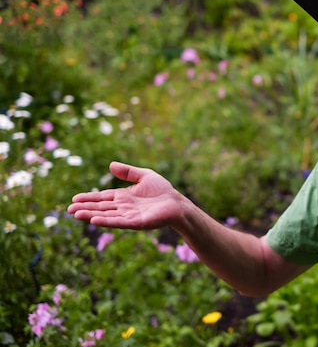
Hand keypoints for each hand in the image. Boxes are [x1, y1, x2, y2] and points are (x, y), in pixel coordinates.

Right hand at [67, 161, 183, 229]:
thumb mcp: (144, 176)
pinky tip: (95, 220)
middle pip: (101, 208)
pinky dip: (107, 221)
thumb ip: (128, 172)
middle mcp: (123, 207)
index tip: (74, 199)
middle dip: (85, 208)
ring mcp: (129, 216)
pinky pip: (119, 222)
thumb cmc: (163, 190)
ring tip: (77, 215)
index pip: (102, 198)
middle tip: (69, 209)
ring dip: (92, 215)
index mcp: (123, 197)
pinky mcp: (137, 223)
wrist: (177, 203)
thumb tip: (110, 165)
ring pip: (107, 216)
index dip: (89, 198)